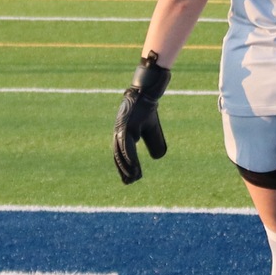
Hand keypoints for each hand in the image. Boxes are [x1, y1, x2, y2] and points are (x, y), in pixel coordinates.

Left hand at [111, 55, 170, 183]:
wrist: (147, 90)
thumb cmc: (148, 108)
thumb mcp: (152, 128)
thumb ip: (153, 142)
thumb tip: (157, 157)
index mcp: (123, 133)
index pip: (120, 153)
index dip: (124, 166)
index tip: (129, 179)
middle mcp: (119, 132)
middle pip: (118, 155)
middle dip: (124, 170)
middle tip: (129, 183)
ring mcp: (121, 129)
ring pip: (121, 153)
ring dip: (127, 167)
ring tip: (133, 178)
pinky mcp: (126, 126)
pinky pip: (126, 146)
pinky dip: (129, 158)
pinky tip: (134, 167)